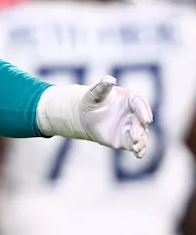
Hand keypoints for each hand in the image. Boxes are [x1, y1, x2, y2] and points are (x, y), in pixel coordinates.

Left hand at [37, 75, 153, 157]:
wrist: (86, 115)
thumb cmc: (92, 101)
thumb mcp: (95, 93)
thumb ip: (102, 87)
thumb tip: (110, 80)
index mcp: (130, 99)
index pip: (140, 104)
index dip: (144, 111)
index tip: (147, 119)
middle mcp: (135, 114)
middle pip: (141, 121)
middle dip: (140, 129)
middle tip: (135, 136)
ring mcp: (132, 127)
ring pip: (142, 135)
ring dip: (142, 142)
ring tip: (136, 147)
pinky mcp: (128, 139)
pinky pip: (137, 145)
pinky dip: (140, 150)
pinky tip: (139, 155)